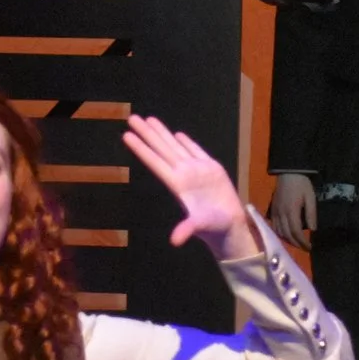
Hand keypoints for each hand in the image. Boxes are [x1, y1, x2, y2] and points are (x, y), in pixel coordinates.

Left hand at [123, 115, 257, 260]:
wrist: (231, 227)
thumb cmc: (214, 227)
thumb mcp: (200, 226)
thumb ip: (187, 229)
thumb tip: (175, 241)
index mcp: (178, 184)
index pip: (155, 162)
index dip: (142, 149)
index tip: (127, 135)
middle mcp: (184, 174)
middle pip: (162, 149)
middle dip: (147, 134)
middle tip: (132, 118)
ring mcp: (197, 170)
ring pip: (175, 147)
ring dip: (163, 133)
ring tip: (149, 119)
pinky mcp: (212, 169)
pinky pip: (196, 151)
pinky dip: (187, 142)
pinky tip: (177, 134)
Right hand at [267, 172, 316, 248]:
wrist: (288, 173)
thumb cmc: (302, 184)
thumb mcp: (310, 197)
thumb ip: (311, 214)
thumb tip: (312, 230)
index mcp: (291, 211)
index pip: (296, 232)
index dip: (303, 242)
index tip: (310, 247)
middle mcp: (281, 214)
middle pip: (287, 234)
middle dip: (296, 244)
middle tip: (305, 249)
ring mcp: (275, 213)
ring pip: (279, 232)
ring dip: (288, 241)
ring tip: (297, 244)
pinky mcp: (272, 211)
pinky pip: (274, 227)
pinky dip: (280, 234)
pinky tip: (286, 236)